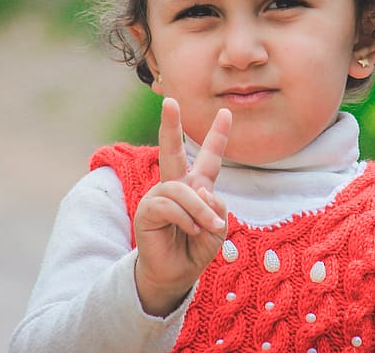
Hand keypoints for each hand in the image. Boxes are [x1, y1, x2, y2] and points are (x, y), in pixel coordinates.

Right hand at [133, 97, 230, 316]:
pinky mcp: (147, 210)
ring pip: (183, 190)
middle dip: (170, 125)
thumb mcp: (218, 228)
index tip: (226, 113)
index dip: (218, 136)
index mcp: (196, 187)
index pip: (209, 158)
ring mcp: (159, 196)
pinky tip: (190, 231)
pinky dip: (187, 218)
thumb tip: (199, 190)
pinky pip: (171, 205)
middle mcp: (176, 186)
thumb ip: (216, 206)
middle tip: (169, 100)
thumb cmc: (195, 249)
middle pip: (172, 150)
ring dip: (200, 211)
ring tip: (206, 229)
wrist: (175, 274)